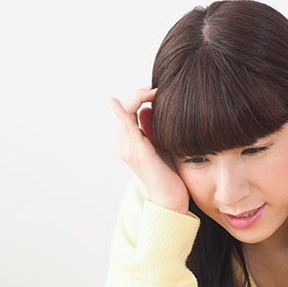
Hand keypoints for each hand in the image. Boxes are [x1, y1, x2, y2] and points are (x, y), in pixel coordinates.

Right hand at [108, 86, 189, 213]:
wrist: (172, 199)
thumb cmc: (171, 175)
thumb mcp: (162, 145)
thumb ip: (154, 129)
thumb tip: (149, 109)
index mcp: (131, 142)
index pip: (129, 111)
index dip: (140, 97)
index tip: (157, 90)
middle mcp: (125, 144)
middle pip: (125, 108)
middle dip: (140, 94)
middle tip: (157, 87)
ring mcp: (128, 148)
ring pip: (125, 112)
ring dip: (139, 97)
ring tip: (156, 90)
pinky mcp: (137, 151)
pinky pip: (125, 126)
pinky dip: (120, 111)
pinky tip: (114, 101)